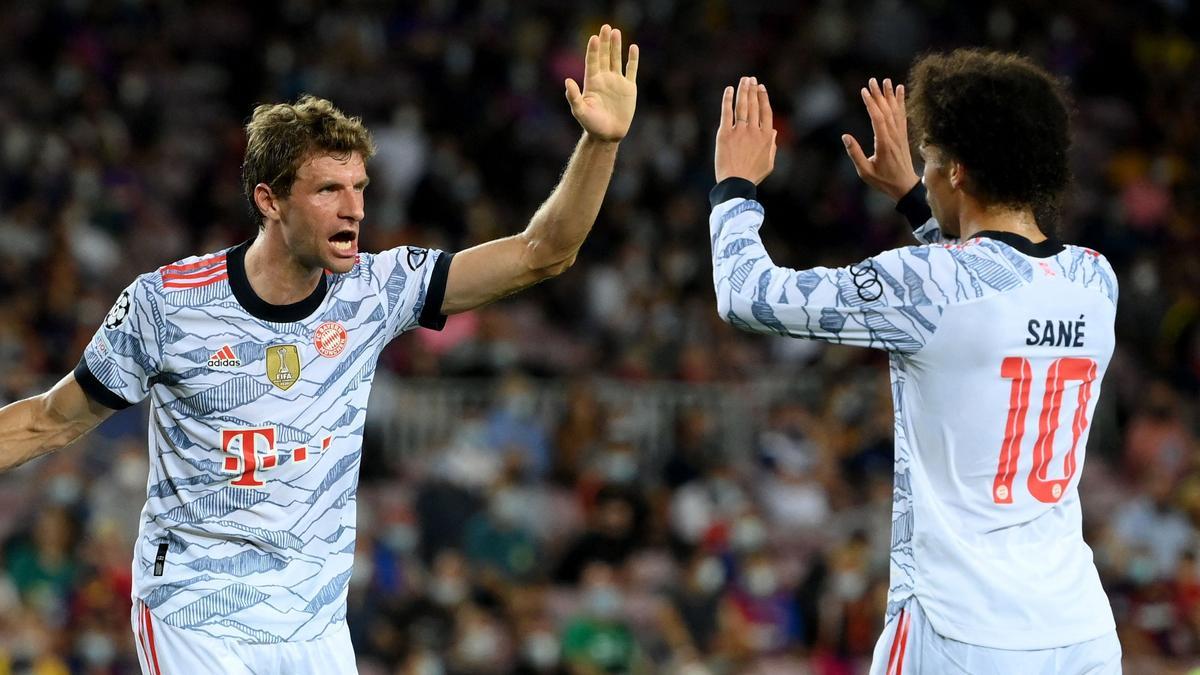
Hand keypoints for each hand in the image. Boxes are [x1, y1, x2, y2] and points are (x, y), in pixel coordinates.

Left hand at [566, 24, 638, 142]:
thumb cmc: (592, 124)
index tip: (594, 38)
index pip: (592, 61)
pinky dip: (633, 59)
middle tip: (605, 27)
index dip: (593, 50)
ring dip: (616, 46)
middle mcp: (604, 79)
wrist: (608, 135)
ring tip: (616, 31)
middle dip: (604, 42)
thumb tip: (567, 81)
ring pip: (616, 59)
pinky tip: (633, 47)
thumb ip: (574, 97)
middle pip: (604, 56)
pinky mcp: (628, 88)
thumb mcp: (580, 111)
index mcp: (592, 82)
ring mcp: (616, 82)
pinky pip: (631, 70)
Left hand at [715, 76, 776, 183]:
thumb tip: (773, 131)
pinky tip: (729, 89)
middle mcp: (754, 131)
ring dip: (743, 91)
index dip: (764, 98)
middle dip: (753, 90)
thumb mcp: (769, 163)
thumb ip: (772, 146)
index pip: (766, 112)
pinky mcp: (724, 134)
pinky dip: (727, 100)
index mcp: (766, 137)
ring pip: (742, 106)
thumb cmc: (752, 176)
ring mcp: (739, 132)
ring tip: (744, 80)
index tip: (761, 88)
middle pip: (754, 106)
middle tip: (751, 79)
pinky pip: (726, 113)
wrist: (735, 184)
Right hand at [842, 78, 919, 201]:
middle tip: (873, 80)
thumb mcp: (864, 171)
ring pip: (895, 111)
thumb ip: (855, 153)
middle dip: (879, 95)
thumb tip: (845, 137)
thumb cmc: (883, 180)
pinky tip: (900, 91)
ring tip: (886, 81)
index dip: (871, 104)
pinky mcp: (903, 136)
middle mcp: (894, 136)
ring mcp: (900, 135)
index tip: (865, 91)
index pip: (877, 118)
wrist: (904, 186)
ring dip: (890, 95)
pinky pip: (902, 115)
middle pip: (886, 111)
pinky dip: (901, 102)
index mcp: (884, 144)